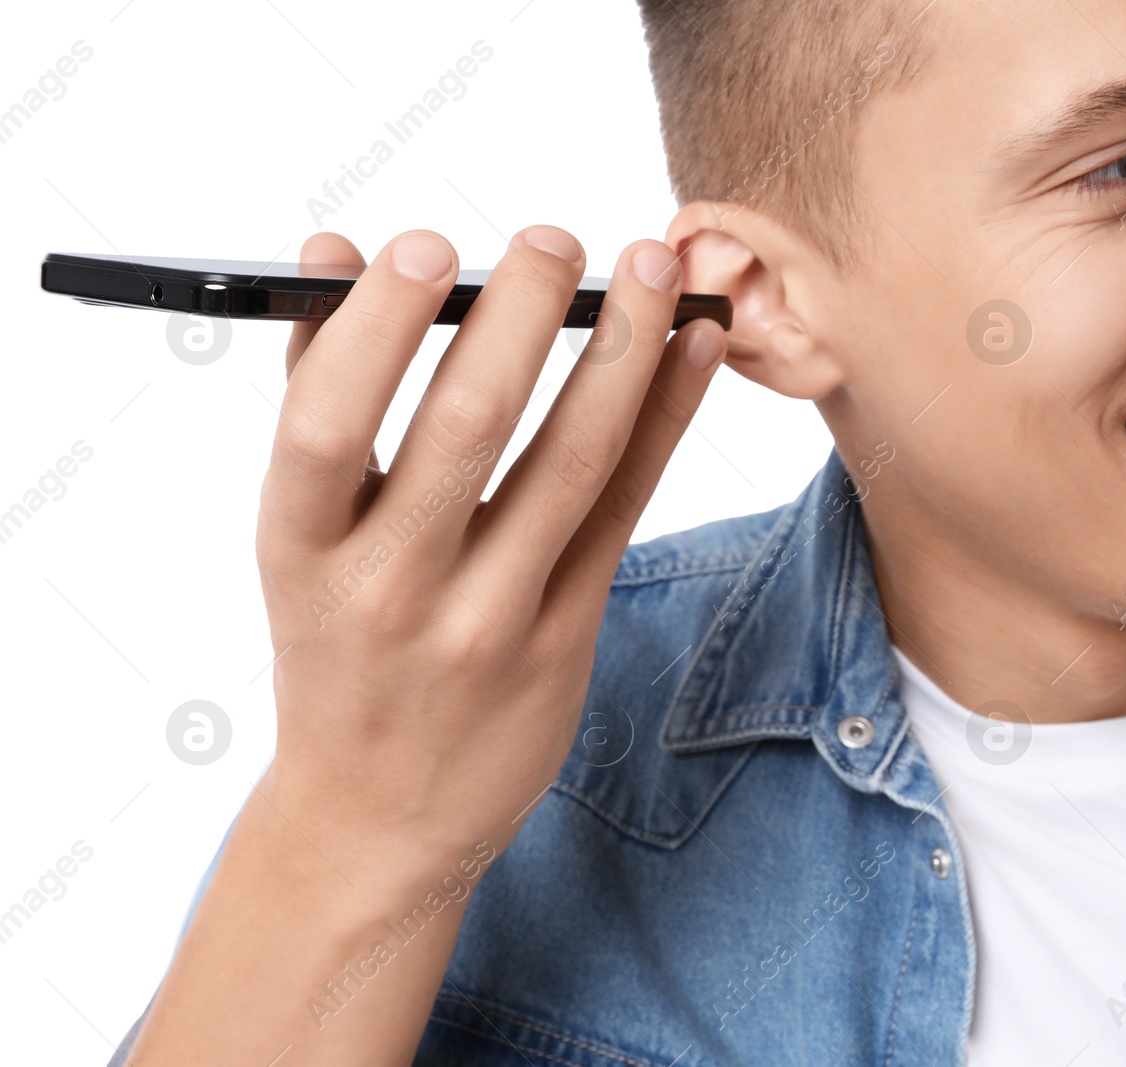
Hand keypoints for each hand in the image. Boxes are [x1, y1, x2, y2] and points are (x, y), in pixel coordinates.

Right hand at [257, 226, 724, 872]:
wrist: (379, 815)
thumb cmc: (334, 650)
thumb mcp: (299, 542)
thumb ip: (315, 397)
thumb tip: (331, 255)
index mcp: (300, 553)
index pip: (327, 425)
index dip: (377, 327)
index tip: (428, 248)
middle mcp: (392, 591)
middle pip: (467, 428)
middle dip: (523, 315)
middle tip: (557, 238)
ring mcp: (487, 622)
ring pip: (571, 463)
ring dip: (622, 352)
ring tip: (651, 264)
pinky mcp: (565, 640)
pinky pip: (625, 510)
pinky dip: (663, 419)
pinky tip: (693, 349)